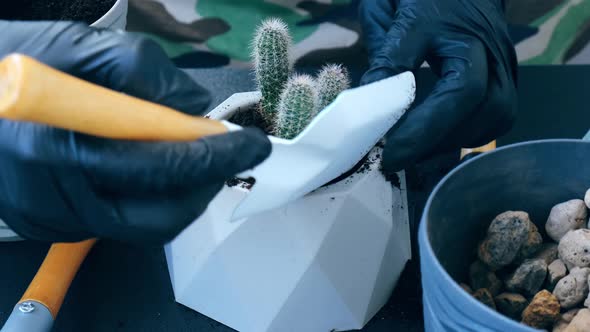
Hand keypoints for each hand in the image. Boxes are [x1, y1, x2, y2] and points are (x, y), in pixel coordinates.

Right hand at [0, 21, 270, 244]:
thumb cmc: (13, 65)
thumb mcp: (76, 45)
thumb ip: (143, 72)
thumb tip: (193, 109)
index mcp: (55, 149)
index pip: (156, 168)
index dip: (213, 158)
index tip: (251, 144)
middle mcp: (52, 199)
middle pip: (157, 217)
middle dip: (204, 186)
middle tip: (227, 155)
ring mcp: (51, 220)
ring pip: (142, 227)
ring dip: (181, 195)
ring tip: (192, 159)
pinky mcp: (50, 226)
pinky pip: (117, 223)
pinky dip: (148, 199)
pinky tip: (149, 168)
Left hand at [360, 0, 517, 171]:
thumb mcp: (388, 9)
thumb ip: (384, 54)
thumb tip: (371, 101)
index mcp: (463, 31)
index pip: (457, 88)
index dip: (425, 126)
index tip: (388, 149)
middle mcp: (492, 48)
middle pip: (486, 107)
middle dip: (438, 139)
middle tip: (395, 158)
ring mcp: (505, 61)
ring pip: (496, 116)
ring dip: (451, 140)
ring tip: (411, 151)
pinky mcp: (506, 74)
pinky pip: (495, 116)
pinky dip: (463, 133)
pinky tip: (433, 139)